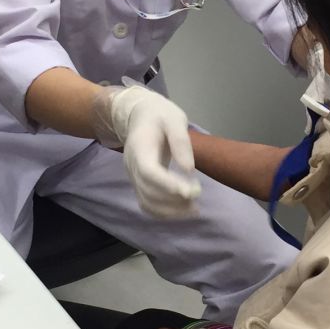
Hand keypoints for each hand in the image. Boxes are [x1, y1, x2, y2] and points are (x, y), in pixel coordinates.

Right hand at [94, 85, 200, 218]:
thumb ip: (180, 141)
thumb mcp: (174, 119)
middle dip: (173, 200)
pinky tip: (182, 211)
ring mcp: (133, 177)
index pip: (148, 171)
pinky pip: (147, 204)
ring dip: (170, 211)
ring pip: (146, 202)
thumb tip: (189, 169)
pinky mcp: (139, 183)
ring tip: (194, 209)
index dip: (167, 184)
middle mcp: (132, 166)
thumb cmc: (159, 115)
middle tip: (197, 198)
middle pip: (147, 190)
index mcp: (139, 148)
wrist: (140, 116)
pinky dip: (164, 213)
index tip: (189, 192)